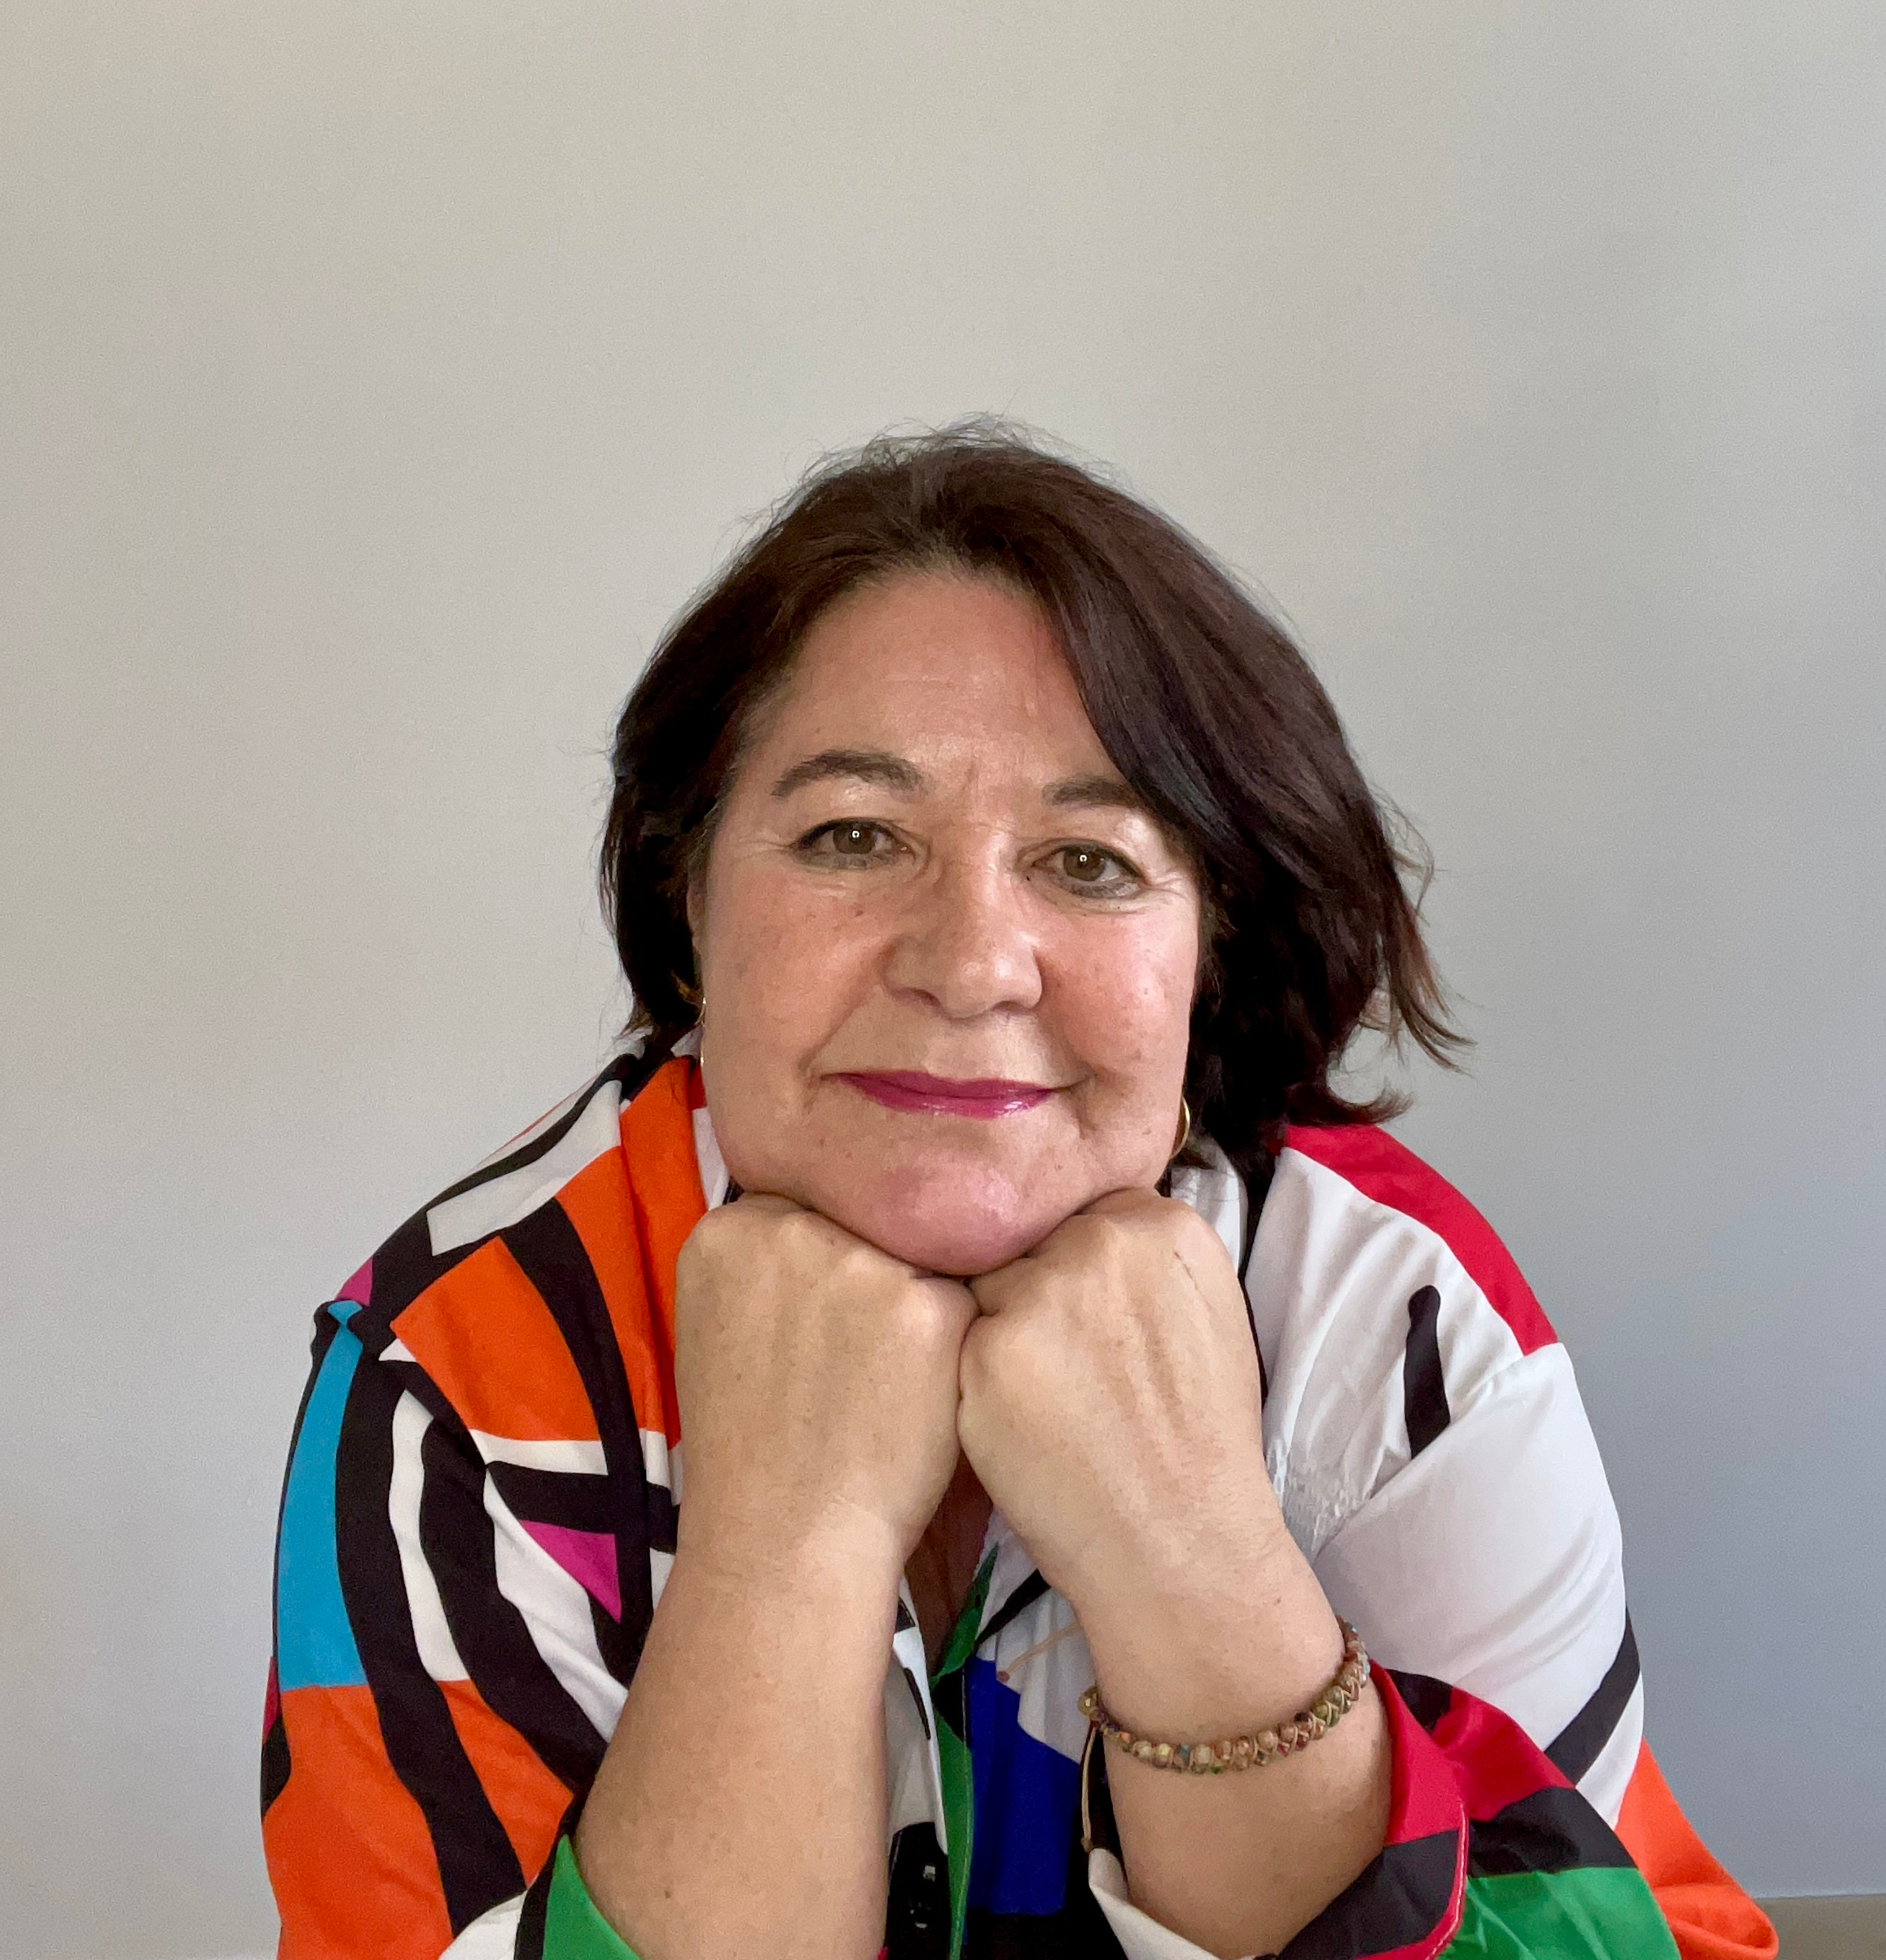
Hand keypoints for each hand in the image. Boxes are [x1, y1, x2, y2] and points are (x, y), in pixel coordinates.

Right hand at [673, 1194, 977, 1589]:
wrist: (785, 1540)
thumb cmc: (753, 1446)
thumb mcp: (723, 1328)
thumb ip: (769, 1264)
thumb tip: (834, 1219)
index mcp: (727, 1231)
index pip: (805, 1205)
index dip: (826, 1257)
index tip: (825, 1314)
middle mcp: (790, 1229)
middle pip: (863, 1221)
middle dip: (869, 1272)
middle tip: (857, 1353)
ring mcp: (863, 1264)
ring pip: (916, 1255)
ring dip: (914, 1303)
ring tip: (886, 1378)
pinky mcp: (930, 1307)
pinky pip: (959, 1300)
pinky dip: (949, 1346)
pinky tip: (920, 1393)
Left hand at [957, 1189, 1301, 1712]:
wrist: (1180, 1542)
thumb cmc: (1198, 1441)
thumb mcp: (1206, 1316)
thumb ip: (1145, 1258)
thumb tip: (1084, 1226)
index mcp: (1164, 1225)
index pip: (1083, 1209)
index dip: (1075, 1262)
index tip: (1088, 1311)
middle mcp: (1101, 1241)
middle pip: (1030, 1240)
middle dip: (1036, 1290)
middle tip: (1067, 1364)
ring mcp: (1039, 1293)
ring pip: (989, 1286)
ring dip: (1000, 1331)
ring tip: (1046, 1399)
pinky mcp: (983, 1349)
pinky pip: (959, 1339)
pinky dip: (976, 1379)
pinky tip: (1019, 1422)